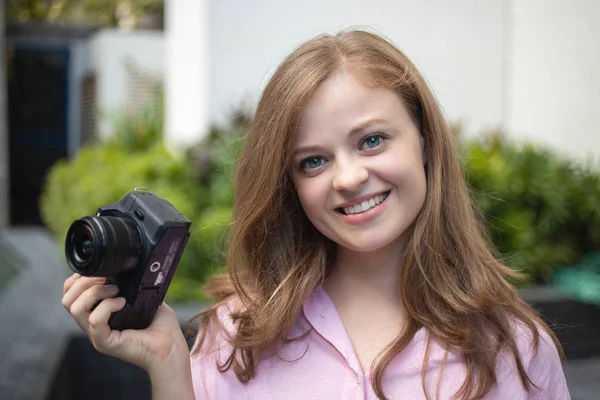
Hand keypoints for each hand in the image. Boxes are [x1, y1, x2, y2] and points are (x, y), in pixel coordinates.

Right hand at [61, 273, 190, 377]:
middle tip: (107, 280)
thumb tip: (126, 269)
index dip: (77, 281)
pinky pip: (95, 320)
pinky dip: (108, 305)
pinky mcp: (106, 342)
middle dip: (85, 283)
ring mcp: (97, 335)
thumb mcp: (144, 299)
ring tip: (116, 291)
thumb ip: (131, 286)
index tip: (98, 272)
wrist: (171, 347)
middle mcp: (93, 326)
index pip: (71, 297)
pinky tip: (123, 302)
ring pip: (76, 308)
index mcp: (98, 315)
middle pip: (68, 300)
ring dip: (95, 292)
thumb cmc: (161, 327)